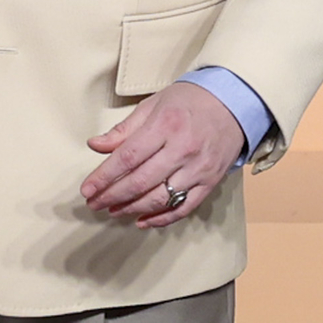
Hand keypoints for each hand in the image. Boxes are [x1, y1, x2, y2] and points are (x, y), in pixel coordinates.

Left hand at [83, 80, 242, 228]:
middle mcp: (183, 149)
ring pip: (160, 198)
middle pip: (140, 181)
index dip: (104, 177)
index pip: (127, 157)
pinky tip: (142, 221)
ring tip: (113, 211)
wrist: (235, 102)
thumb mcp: (153, 105)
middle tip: (94, 204)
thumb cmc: (190, 101)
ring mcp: (198, 168)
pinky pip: (184, 207)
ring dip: (132, 209)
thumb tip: (95, 146)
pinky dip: (162, 219)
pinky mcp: (210, 182)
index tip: (87, 189)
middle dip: (112, 196)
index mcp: (165, 125)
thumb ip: (124, 129)